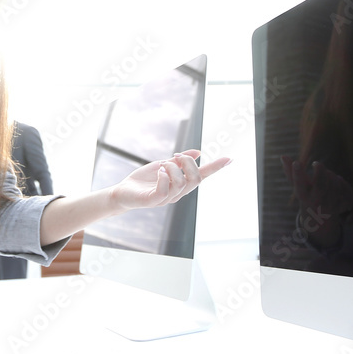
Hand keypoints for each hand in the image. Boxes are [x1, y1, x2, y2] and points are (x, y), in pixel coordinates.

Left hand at [110, 149, 230, 213]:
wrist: (123, 192)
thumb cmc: (144, 180)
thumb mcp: (163, 165)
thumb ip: (180, 161)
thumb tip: (198, 152)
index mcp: (181, 184)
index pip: (202, 176)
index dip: (215, 168)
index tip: (229, 158)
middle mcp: (177, 193)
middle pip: (195, 179)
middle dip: (188, 163)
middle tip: (174, 156)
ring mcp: (166, 198)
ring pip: (181, 182)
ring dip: (172, 168)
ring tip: (161, 165)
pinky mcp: (153, 201)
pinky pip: (165, 190)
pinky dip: (163, 176)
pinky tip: (158, 171)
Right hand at [279, 156, 352, 248]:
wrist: (319, 218)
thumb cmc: (306, 195)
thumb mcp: (297, 185)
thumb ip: (290, 171)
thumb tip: (282, 156)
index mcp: (303, 195)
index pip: (299, 185)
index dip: (297, 173)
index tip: (297, 162)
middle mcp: (316, 202)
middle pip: (321, 186)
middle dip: (321, 172)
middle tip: (317, 163)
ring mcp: (330, 206)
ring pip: (335, 187)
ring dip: (332, 176)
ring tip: (328, 174)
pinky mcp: (342, 206)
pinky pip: (347, 193)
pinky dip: (344, 184)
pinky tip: (339, 182)